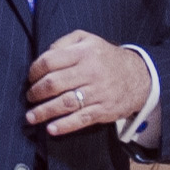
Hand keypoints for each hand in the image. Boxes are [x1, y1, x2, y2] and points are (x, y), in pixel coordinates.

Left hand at [26, 30, 148, 135]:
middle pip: (54, 83)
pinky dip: (64, 126)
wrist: (139, 76)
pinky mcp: (103, 110)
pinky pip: (81, 119)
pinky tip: (51, 129)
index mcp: (84, 52)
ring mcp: (97, 92)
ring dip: (44, 112)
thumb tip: (44, 56)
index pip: (50, 61)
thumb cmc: (106, 58)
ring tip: (31, 117)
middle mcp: (90, 72)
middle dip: (36, 92)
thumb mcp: (88, 40)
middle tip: (29, 97)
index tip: (30, 78)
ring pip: (65, 103)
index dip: (34, 71)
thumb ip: (64, 43)